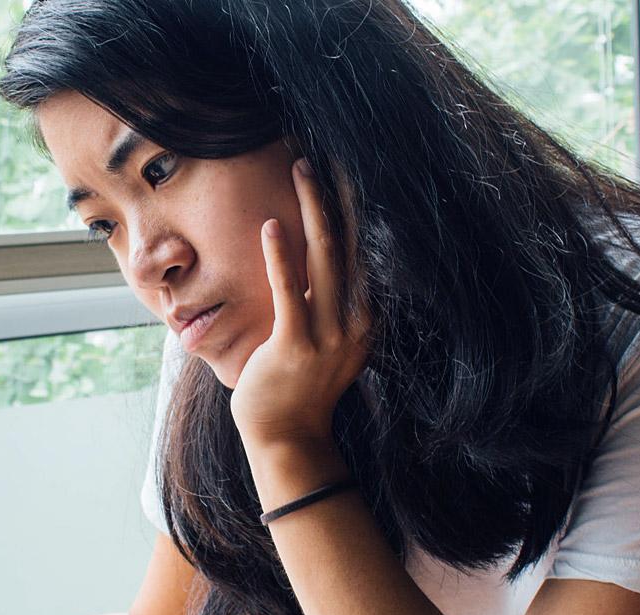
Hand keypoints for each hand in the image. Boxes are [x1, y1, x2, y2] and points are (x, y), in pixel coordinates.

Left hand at [230, 158, 369, 450]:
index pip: (366, 251)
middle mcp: (354, 322)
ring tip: (303, 167)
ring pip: (325, 258)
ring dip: (314, 209)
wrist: (288, 441)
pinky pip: (290, 292)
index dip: (358, 208)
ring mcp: (327, 334)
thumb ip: (328, 307)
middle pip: (352, 243)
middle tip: (329, 149)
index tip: (350, 168)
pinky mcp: (294, 345)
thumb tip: (319, 267)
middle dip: (341, 194)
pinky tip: (273, 225)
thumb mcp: (327, 344)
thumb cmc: (298, 391)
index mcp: (364, 319)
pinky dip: (281, 257)